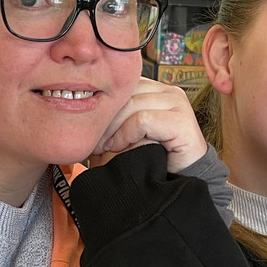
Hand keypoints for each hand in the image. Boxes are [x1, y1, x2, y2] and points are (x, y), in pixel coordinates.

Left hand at [91, 77, 206, 172]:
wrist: (180, 180)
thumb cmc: (152, 157)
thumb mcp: (129, 132)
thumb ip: (116, 117)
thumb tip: (84, 104)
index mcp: (156, 89)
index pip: (123, 85)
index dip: (104, 106)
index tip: (90, 130)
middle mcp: (169, 91)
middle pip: (126, 93)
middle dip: (105, 118)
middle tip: (93, 141)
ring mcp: (178, 104)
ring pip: (132, 105)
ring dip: (113, 128)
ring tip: (104, 147)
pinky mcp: (182, 122)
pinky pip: (143, 120)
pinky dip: (126, 134)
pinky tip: (118, 148)